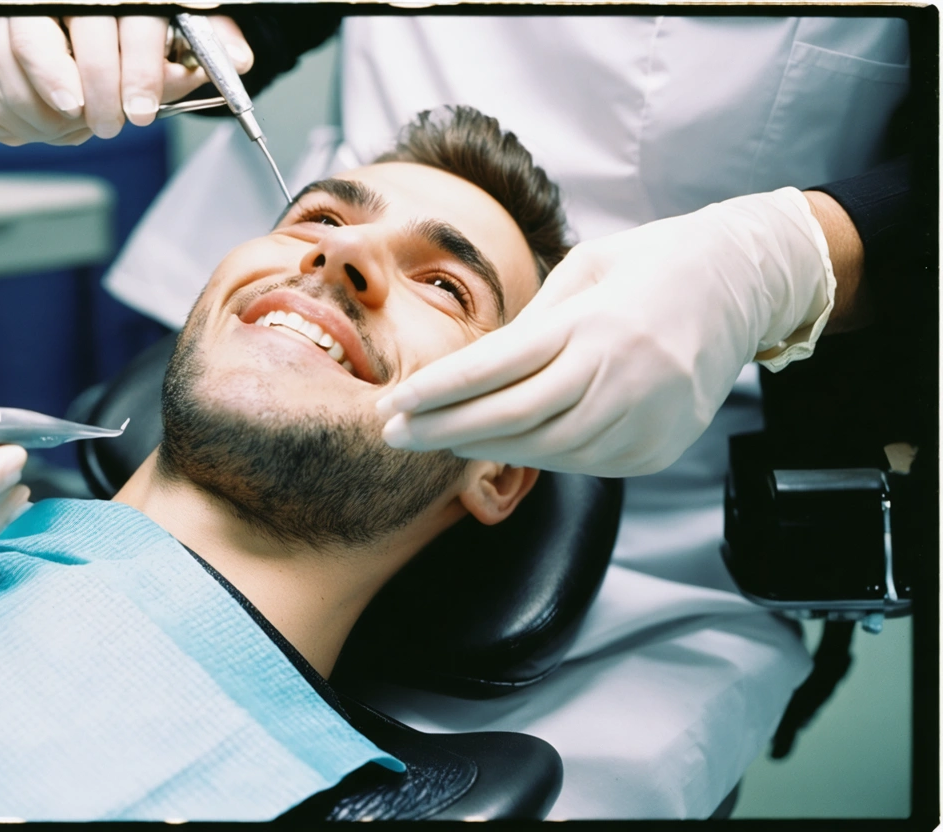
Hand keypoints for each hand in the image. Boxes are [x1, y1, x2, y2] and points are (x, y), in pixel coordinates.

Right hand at [0, 15, 252, 145]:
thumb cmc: (85, 18)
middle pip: (68, 75)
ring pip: (26, 104)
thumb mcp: (142, 16)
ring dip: (60, 125)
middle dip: (100, 110)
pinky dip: (21, 127)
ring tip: (76, 116)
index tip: (138, 110)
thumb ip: (191, 36)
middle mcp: (23, 9)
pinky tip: (40, 113)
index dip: (129, 73)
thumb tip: (239, 58)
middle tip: (112, 123)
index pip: (103, 28)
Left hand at [376, 188, 835, 476]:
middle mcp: (620, 374)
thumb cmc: (651, 264)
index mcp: (595, 321)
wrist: (744, 284)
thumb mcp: (585, 268)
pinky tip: (500, 446)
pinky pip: (580, 463)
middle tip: (394, 435)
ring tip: (438, 439)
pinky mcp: (657, 449)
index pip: (499, 366)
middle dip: (444, 431)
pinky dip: (534, 456)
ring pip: (544, 450)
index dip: (439, 391)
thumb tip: (472, 370)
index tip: (394, 405)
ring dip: (483, 449)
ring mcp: (644, 418)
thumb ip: (531, 323)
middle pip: (513, 419)